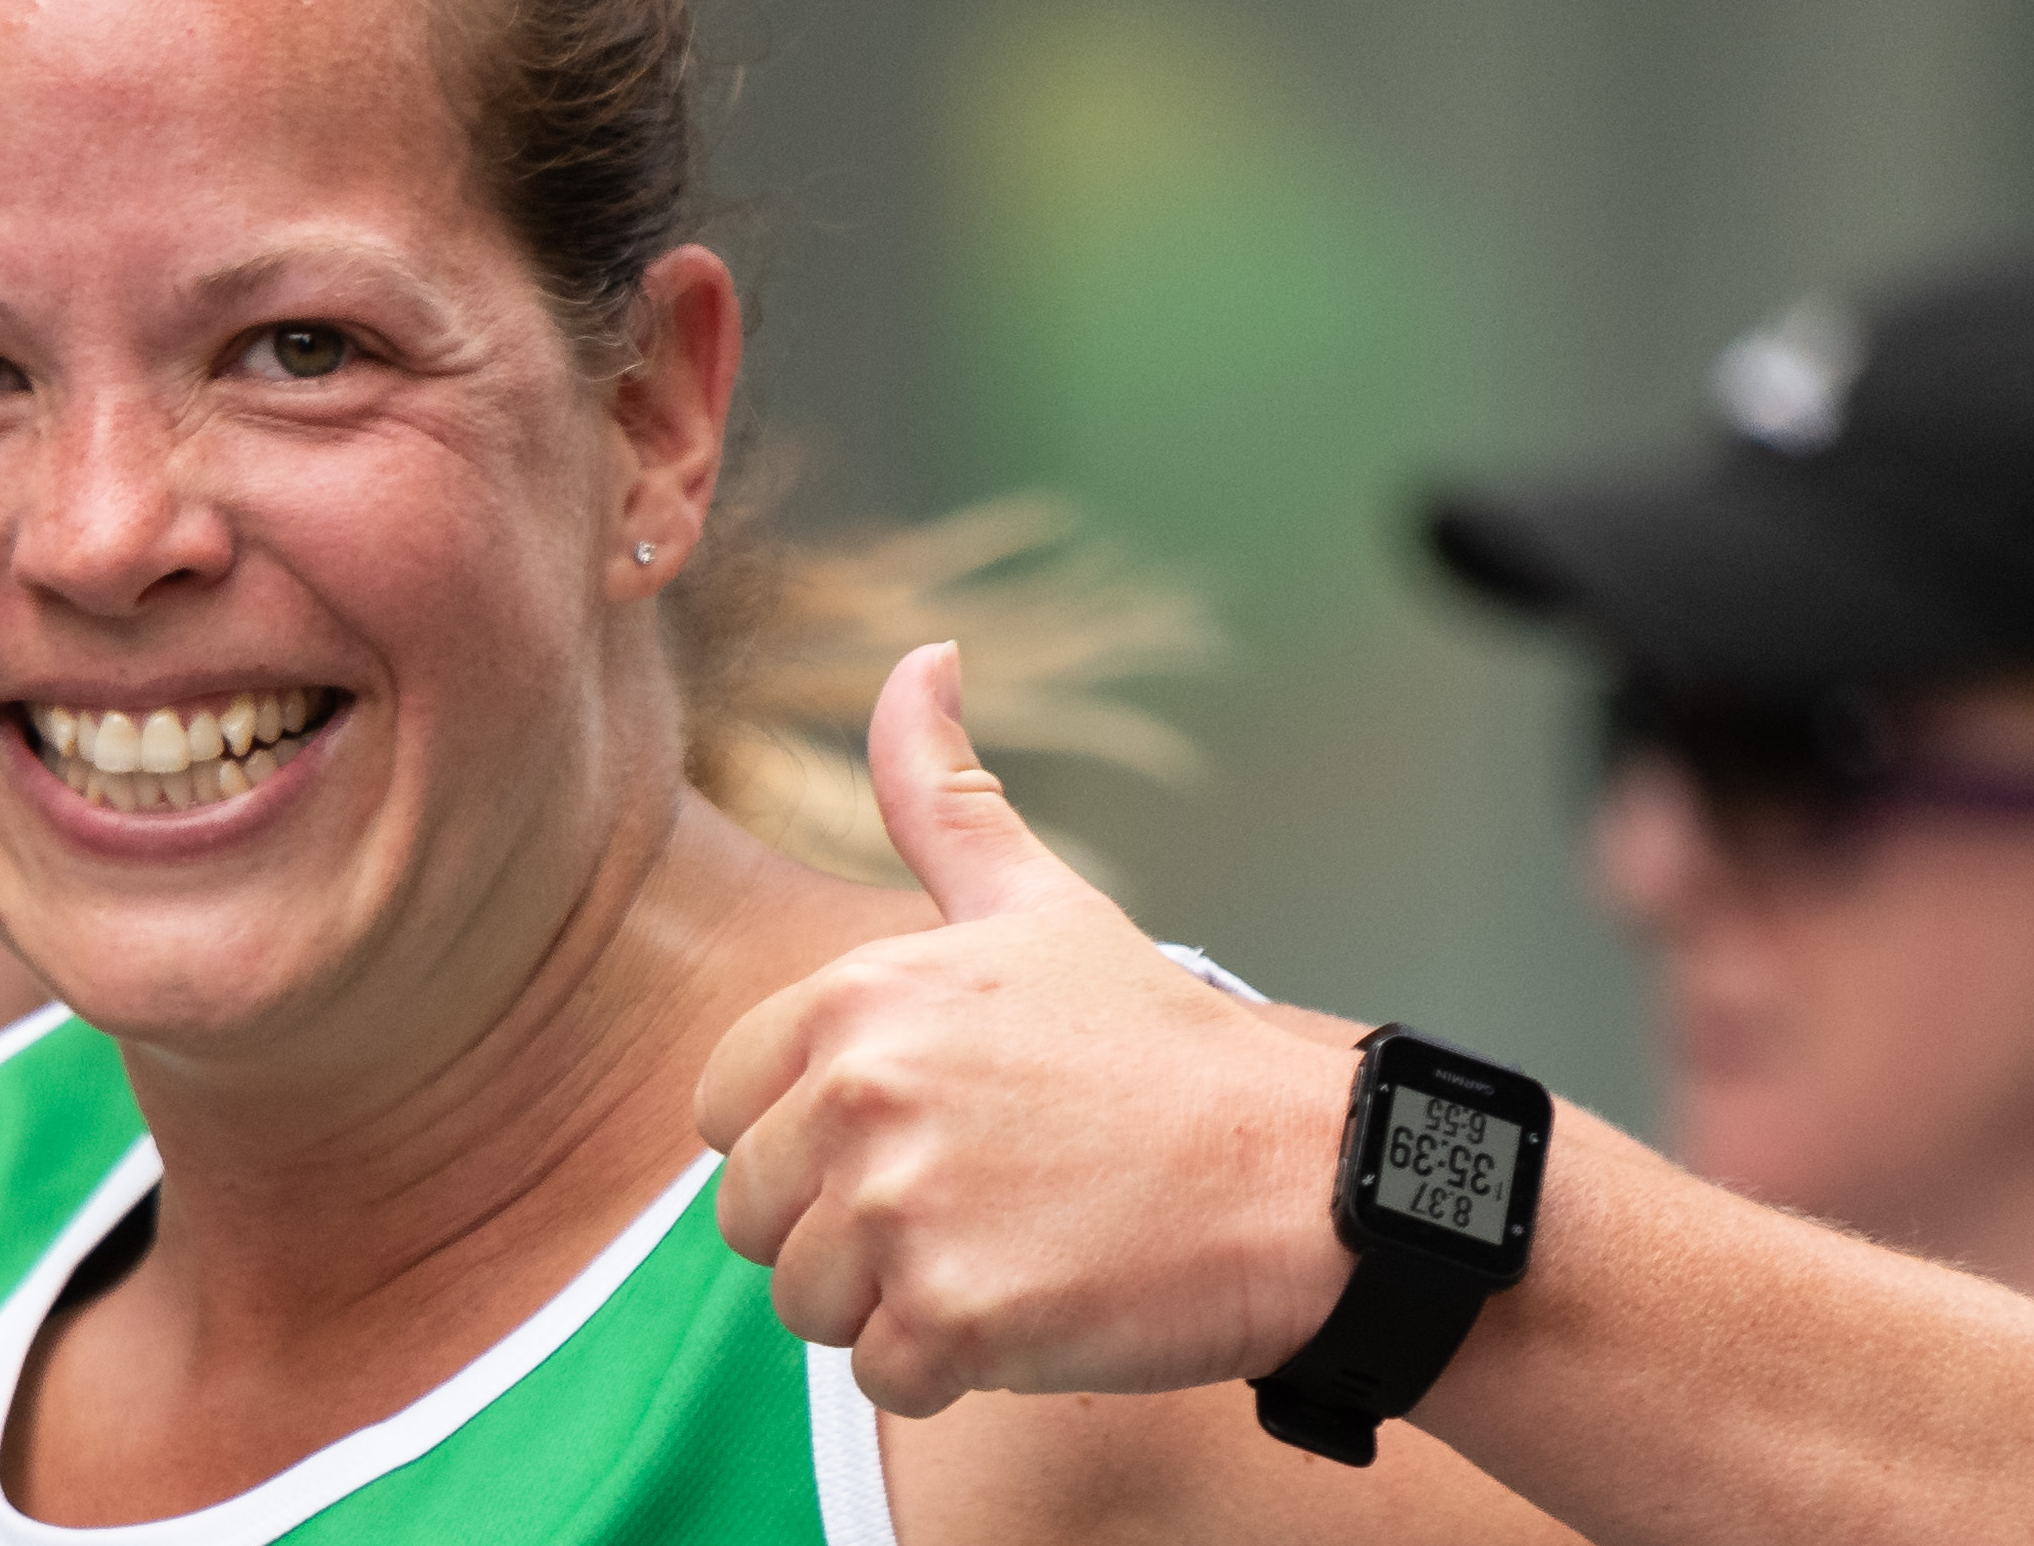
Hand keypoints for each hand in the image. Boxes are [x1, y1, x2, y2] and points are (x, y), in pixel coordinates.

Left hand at [696, 645, 1360, 1416]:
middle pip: (756, 1221)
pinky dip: (951, 1371)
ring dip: (899, 1305)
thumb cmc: (1166, 1055)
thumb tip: (920, 656)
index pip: (725, 1112)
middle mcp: (862, 1093)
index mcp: (857, 998)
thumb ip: (944, 796)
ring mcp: (905, 1209)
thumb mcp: (1043, 905)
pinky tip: (1040, 1307)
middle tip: (984, 1204)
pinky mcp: (955, 1316)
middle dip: (849, 1233)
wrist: (1307, 1182)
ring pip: (810, 1305)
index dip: (812, 1144)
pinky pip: (883, 1377)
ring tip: (1015, 1250)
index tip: (924, 1138)